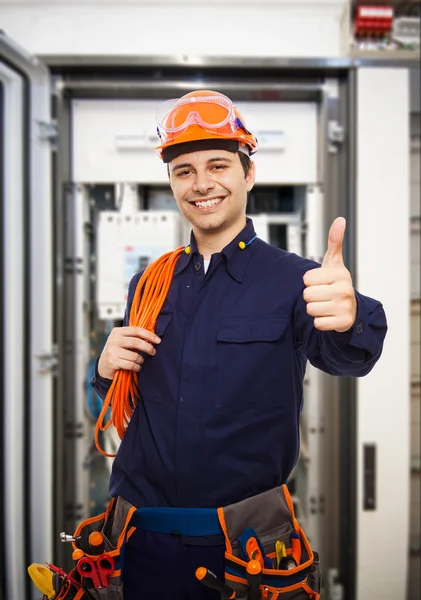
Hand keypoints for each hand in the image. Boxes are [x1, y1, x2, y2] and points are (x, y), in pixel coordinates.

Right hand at [98, 326, 160, 378]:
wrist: (104, 365)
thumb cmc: (117, 351)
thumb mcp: (122, 340)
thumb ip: (134, 337)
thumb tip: (152, 337)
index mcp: (117, 331)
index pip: (136, 330)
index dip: (149, 335)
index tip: (158, 340)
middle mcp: (113, 340)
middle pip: (136, 342)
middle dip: (148, 347)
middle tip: (153, 352)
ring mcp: (112, 351)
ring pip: (134, 355)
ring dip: (141, 360)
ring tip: (141, 361)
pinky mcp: (113, 362)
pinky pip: (130, 365)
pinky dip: (137, 367)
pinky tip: (137, 367)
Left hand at [303, 217, 356, 331]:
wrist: (351, 308)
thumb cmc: (336, 282)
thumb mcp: (334, 262)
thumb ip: (334, 241)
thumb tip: (340, 220)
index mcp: (339, 274)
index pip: (307, 279)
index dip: (309, 281)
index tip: (320, 282)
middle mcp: (344, 290)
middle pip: (307, 295)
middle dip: (311, 296)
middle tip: (322, 294)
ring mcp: (344, 307)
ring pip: (311, 309)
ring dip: (314, 309)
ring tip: (325, 305)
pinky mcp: (343, 323)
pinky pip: (318, 324)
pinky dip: (320, 321)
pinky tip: (329, 316)